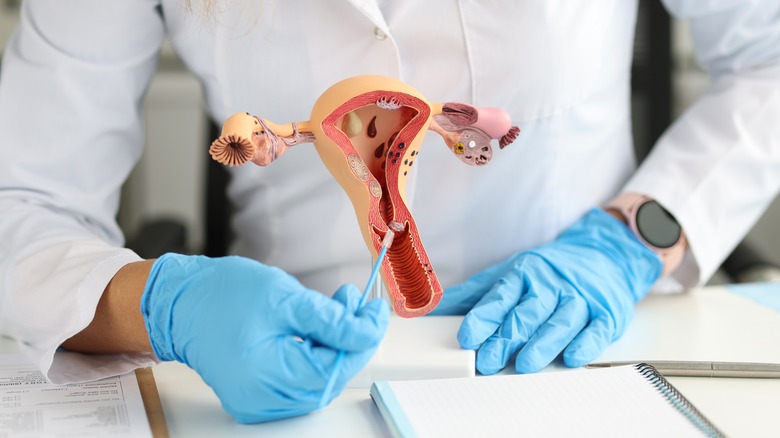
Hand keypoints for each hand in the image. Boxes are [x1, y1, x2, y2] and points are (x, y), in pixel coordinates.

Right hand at [140, 254, 388, 422]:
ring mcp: (258, 401)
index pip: (334, 368)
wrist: (180, 302)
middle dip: (350, 340)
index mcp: (266, 376)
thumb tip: (367, 331)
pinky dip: (316, 355)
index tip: (375, 312)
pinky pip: (300, 380)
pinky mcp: (257, 394)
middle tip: (357, 304)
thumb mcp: (286, 298)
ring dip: (335, 345)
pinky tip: (318, 328)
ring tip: (338, 307)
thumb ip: (332, 320)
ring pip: (317, 379)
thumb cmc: (222, 295)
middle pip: (328, 377)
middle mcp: (261, 399)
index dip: (362, 339)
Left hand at [432, 208, 661, 374]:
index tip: (467, 336)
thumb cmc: (547, 271)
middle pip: (527, 312)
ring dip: (542, 343)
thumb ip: (474, 294)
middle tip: (487, 360)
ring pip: (560, 321)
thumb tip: (432, 309)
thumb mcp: (508, 273)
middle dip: (507, 337)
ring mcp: (579, 298)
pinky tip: (572, 357)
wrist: (603, 255)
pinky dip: (586, 343)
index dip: (483, 317)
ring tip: (524, 364)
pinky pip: (597, 329)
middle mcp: (550, 285)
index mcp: (523, 274)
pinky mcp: (605, 312)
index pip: (500, 297)